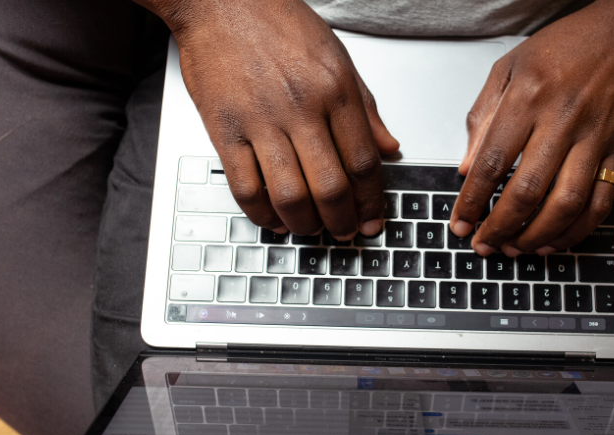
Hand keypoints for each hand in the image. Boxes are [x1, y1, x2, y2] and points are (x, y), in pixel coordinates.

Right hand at [139, 0, 398, 238]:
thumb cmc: (277, 22)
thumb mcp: (337, 57)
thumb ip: (365, 108)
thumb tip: (389, 148)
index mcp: (334, 89)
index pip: (363, 162)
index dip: (370, 201)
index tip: (371, 219)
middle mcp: (302, 106)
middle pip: (331, 187)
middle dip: (341, 221)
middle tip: (343, 232)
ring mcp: (261, 120)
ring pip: (290, 194)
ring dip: (304, 224)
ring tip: (310, 228)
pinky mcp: (224, 128)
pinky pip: (245, 186)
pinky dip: (261, 213)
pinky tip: (272, 218)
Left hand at [449, 0, 613, 255]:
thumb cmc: (566, 47)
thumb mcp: (510, 68)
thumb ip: (483, 117)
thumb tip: (467, 168)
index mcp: (529, 98)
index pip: (493, 162)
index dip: (473, 200)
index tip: (460, 222)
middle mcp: (563, 120)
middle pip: (527, 190)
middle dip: (500, 227)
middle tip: (484, 243)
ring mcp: (595, 139)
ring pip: (565, 204)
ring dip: (537, 235)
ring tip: (516, 248)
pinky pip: (600, 202)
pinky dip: (577, 230)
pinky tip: (555, 240)